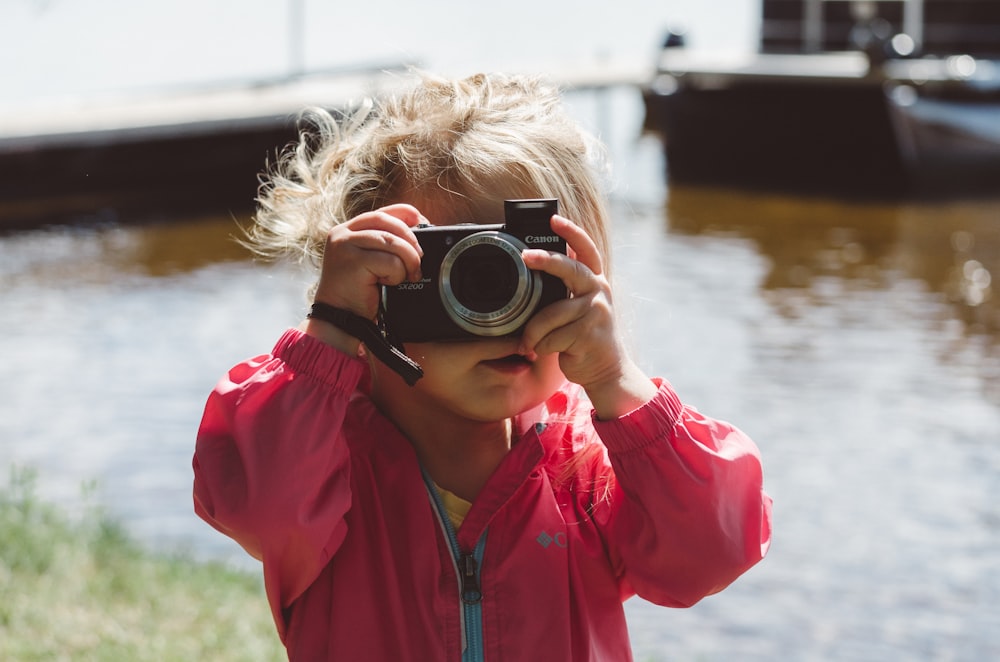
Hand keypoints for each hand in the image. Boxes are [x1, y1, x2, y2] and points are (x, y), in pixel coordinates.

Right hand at [303, 205, 425, 353]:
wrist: (340, 320)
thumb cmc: (358, 293)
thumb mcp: (371, 261)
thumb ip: (385, 244)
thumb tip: (418, 232)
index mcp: (348, 230)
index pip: (382, 212)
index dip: (407, 215)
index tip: (423, 224)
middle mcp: (342, 234)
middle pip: (389, 224)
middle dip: (411, 241)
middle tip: (418, 261)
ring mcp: (345, 246)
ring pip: (392, 242)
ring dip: (407, 261)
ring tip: (405, 276)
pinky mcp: (352, 262)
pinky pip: (390, 261)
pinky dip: (397, 274)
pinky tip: (387, 283)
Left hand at [520, 215, 657, 418]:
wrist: (606, 369)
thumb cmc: (583, 337)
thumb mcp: (580, 307)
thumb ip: (566, 290)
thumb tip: (537, 268)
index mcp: (595, 281)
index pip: (586, 250)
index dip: (571, 233)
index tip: (554, 219)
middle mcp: (598, 291)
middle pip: (569, 269)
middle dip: (546, 260)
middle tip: (526, 256)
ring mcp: (596, 312)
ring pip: (549, 314)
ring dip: (533, 333)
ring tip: (530, 343)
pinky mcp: (588, 334)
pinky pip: (551, 336)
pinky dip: (541, 347)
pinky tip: (545, 351)